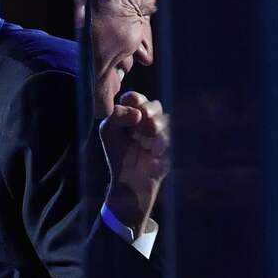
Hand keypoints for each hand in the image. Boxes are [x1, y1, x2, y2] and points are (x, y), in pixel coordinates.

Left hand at [100, 91, 170, 234]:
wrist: (129, 180)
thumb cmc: (118, 153)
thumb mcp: (108, 132)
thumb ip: (116, 117)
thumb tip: (137, 113)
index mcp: (131, 114)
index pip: (135, 97)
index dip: (134, 99)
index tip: (129, 107)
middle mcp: (147, 120)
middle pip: (153, 105)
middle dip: (148, 111)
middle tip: (140, 121)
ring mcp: (160, 132)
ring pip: (164, 119)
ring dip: (153, 127)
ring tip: (143, 142)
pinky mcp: (169, 145)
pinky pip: (168, 137)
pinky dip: (159, 143)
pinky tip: (152, 152)